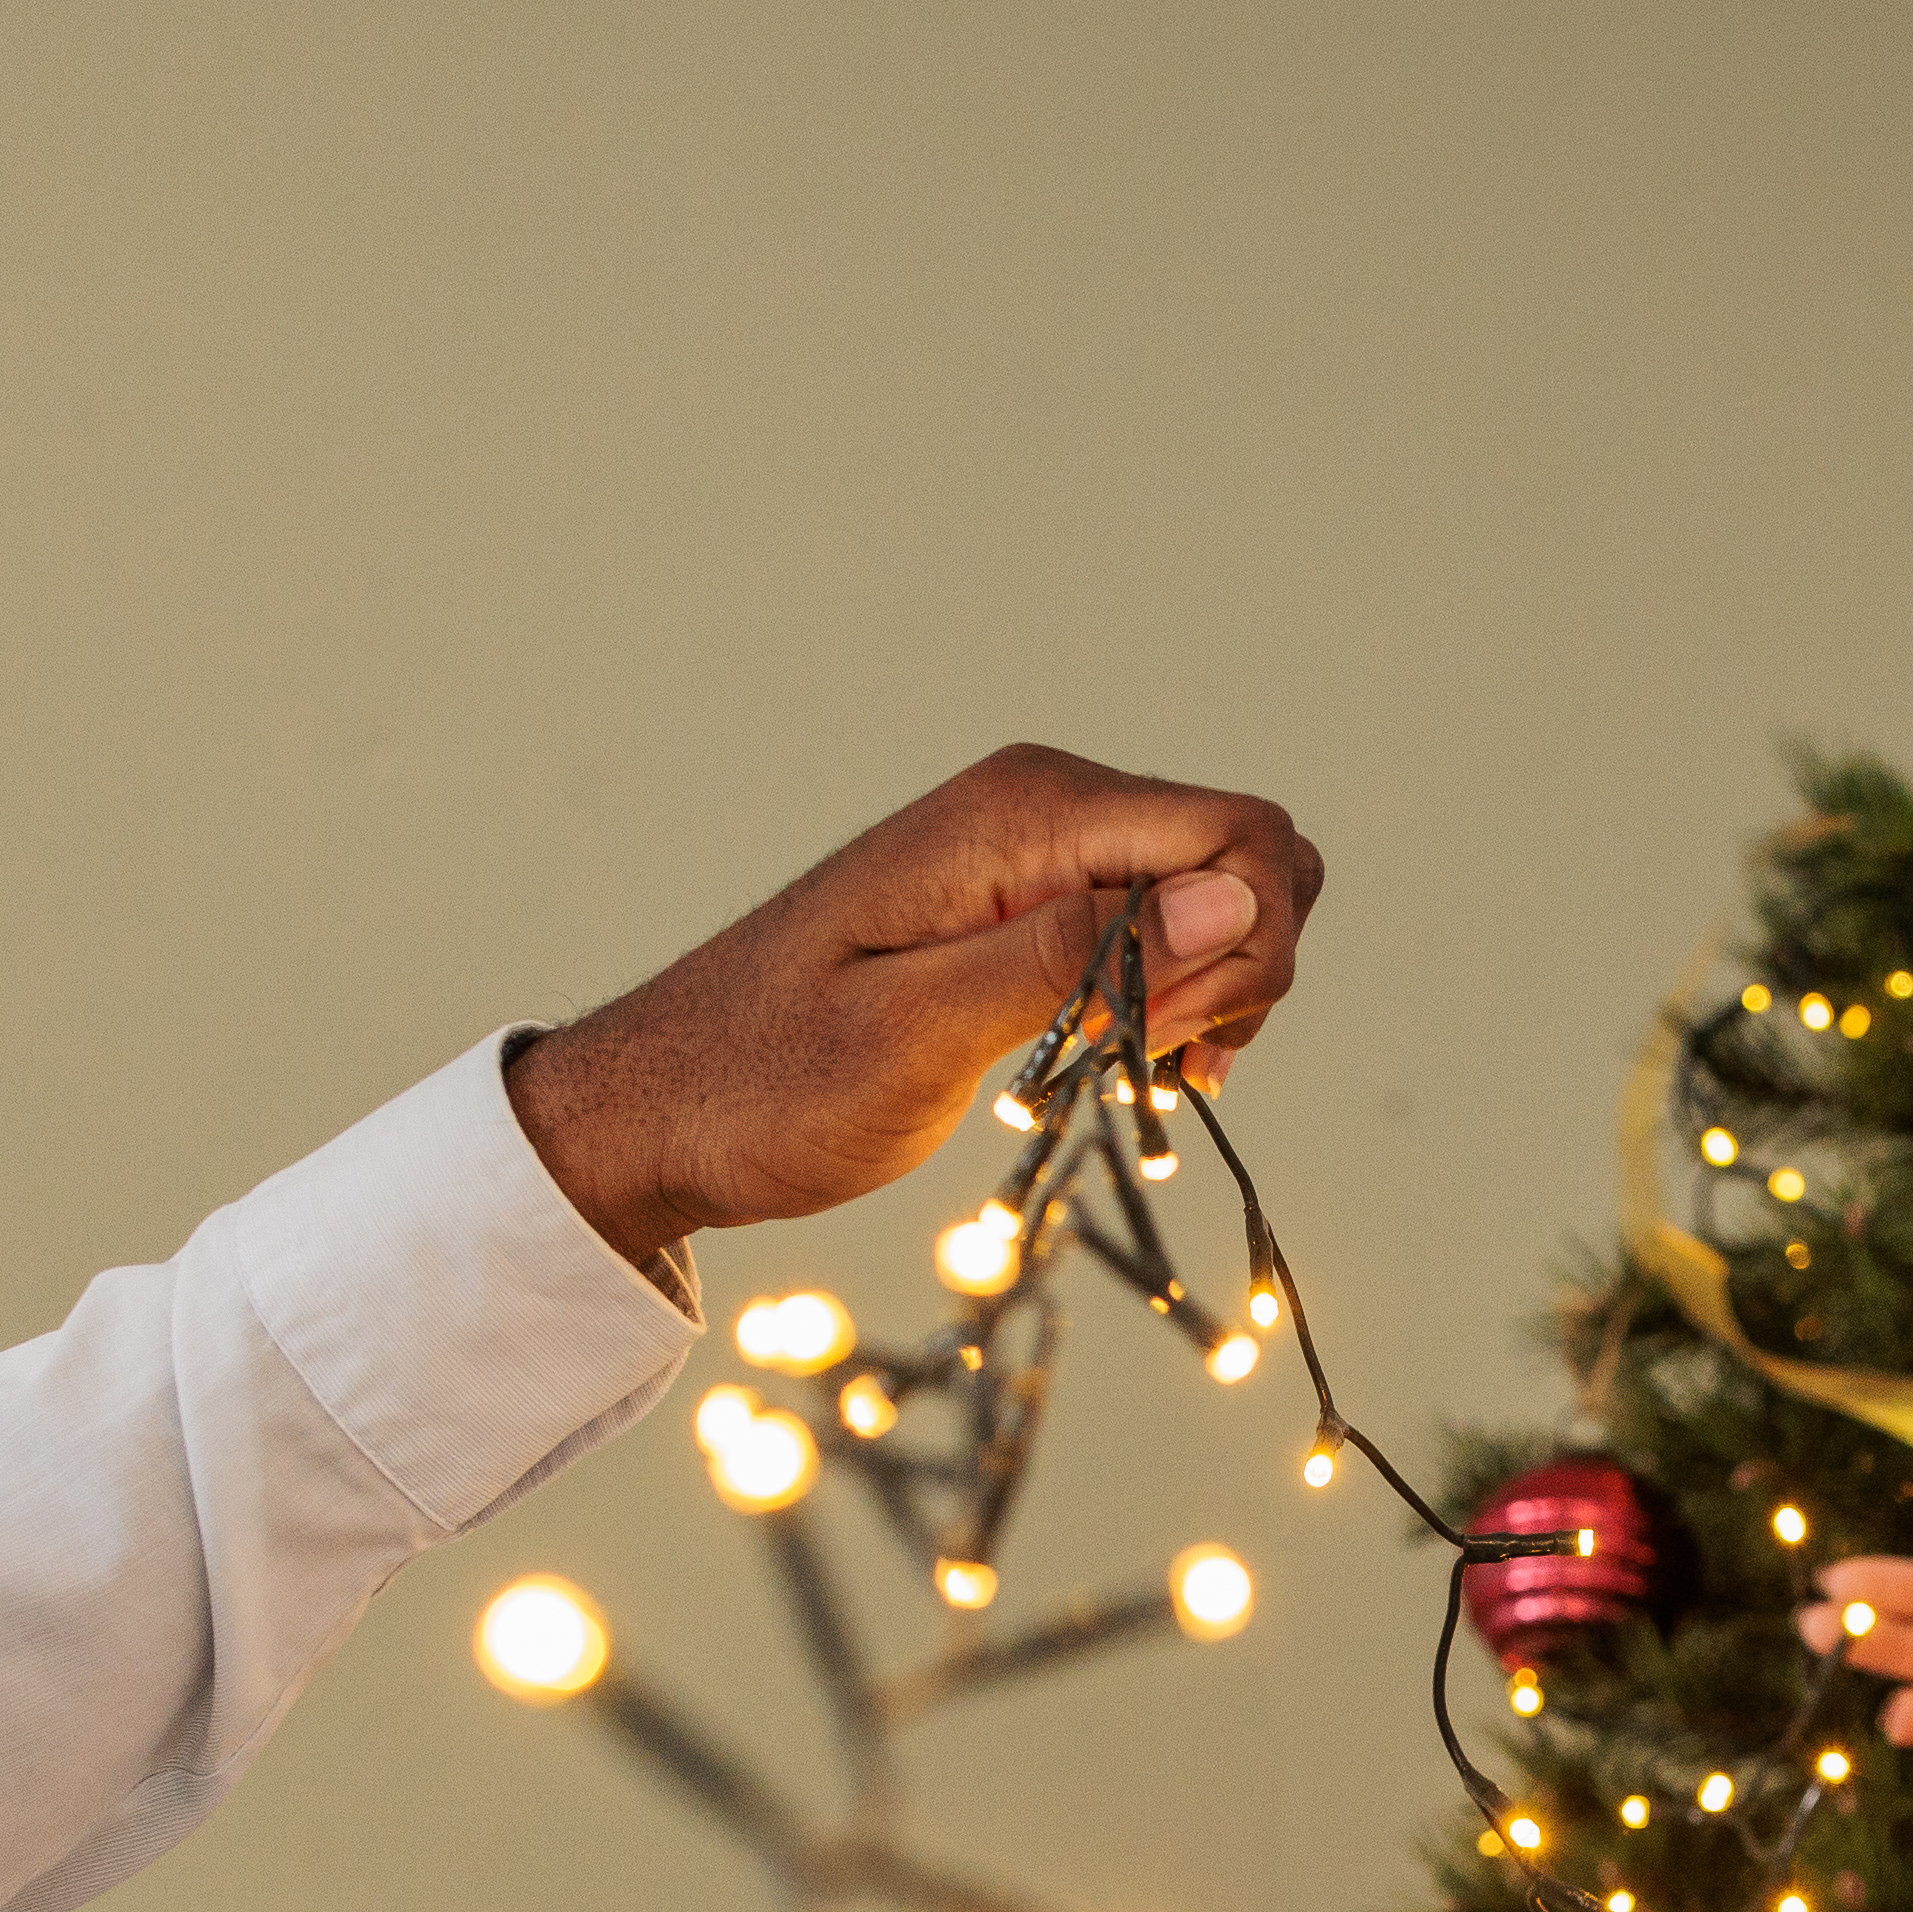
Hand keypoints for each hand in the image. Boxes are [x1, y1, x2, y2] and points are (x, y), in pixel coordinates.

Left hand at [503, 745, 1326, 1261]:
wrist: (661, 1105)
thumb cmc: (767, 1084)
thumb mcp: (918, 1035)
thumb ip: (1074, 958)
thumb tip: (1231, 895)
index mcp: (1023, 815)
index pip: (1240, 832)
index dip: (1250, 944)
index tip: (1173, 1042)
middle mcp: (1043, 806)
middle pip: (1250, 857)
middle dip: (1242, 969)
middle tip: (1151, 1065)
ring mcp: (1039, 851)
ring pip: (1218, 898)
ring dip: (1209, 995)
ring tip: (1127, 1072)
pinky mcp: (1030, 901)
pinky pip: (1160, 929)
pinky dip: (1170, 1001)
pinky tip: (1119, 1062)